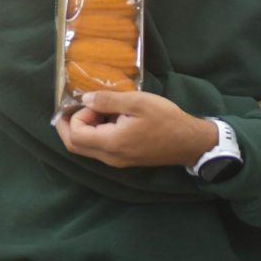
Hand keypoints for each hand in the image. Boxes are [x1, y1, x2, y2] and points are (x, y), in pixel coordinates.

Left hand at [54, 91, 217, 168]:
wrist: (190, 142)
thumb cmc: (165, 119)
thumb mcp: (137, 102)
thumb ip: (108, 100)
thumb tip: (85, 99)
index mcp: (112, 144)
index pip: (75, 136)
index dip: (75, 117)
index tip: (91, 103)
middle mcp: (110, 158)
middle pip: (75, 146)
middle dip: (70, 125)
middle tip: (79, 105)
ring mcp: (116, 161)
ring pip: (86, 148)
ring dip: (85, 128)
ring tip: (100, 108)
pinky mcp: (123, 160)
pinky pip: (100, 148)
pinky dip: (96, 133)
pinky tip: (111, 117)